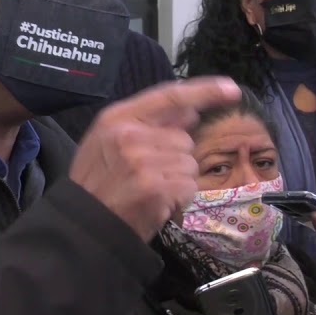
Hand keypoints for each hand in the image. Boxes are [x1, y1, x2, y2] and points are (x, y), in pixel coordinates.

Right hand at [71, 78, 240, 239]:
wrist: (84, 225)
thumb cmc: (97, 183)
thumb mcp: (108, 142)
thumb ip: (148, 124)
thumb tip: (191, 112)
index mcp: (117, 118)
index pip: (169, 95)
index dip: (204, 91)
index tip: (231, 89)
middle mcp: (130, 135)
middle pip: (184, 138)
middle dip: (175, 157)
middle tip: (148, 175)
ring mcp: (143, 161)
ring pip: (189, 163)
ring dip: (177, 180)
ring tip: (150, 190)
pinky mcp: (155, 187)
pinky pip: (188, 186)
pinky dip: (179, 198)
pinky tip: (157, 203)